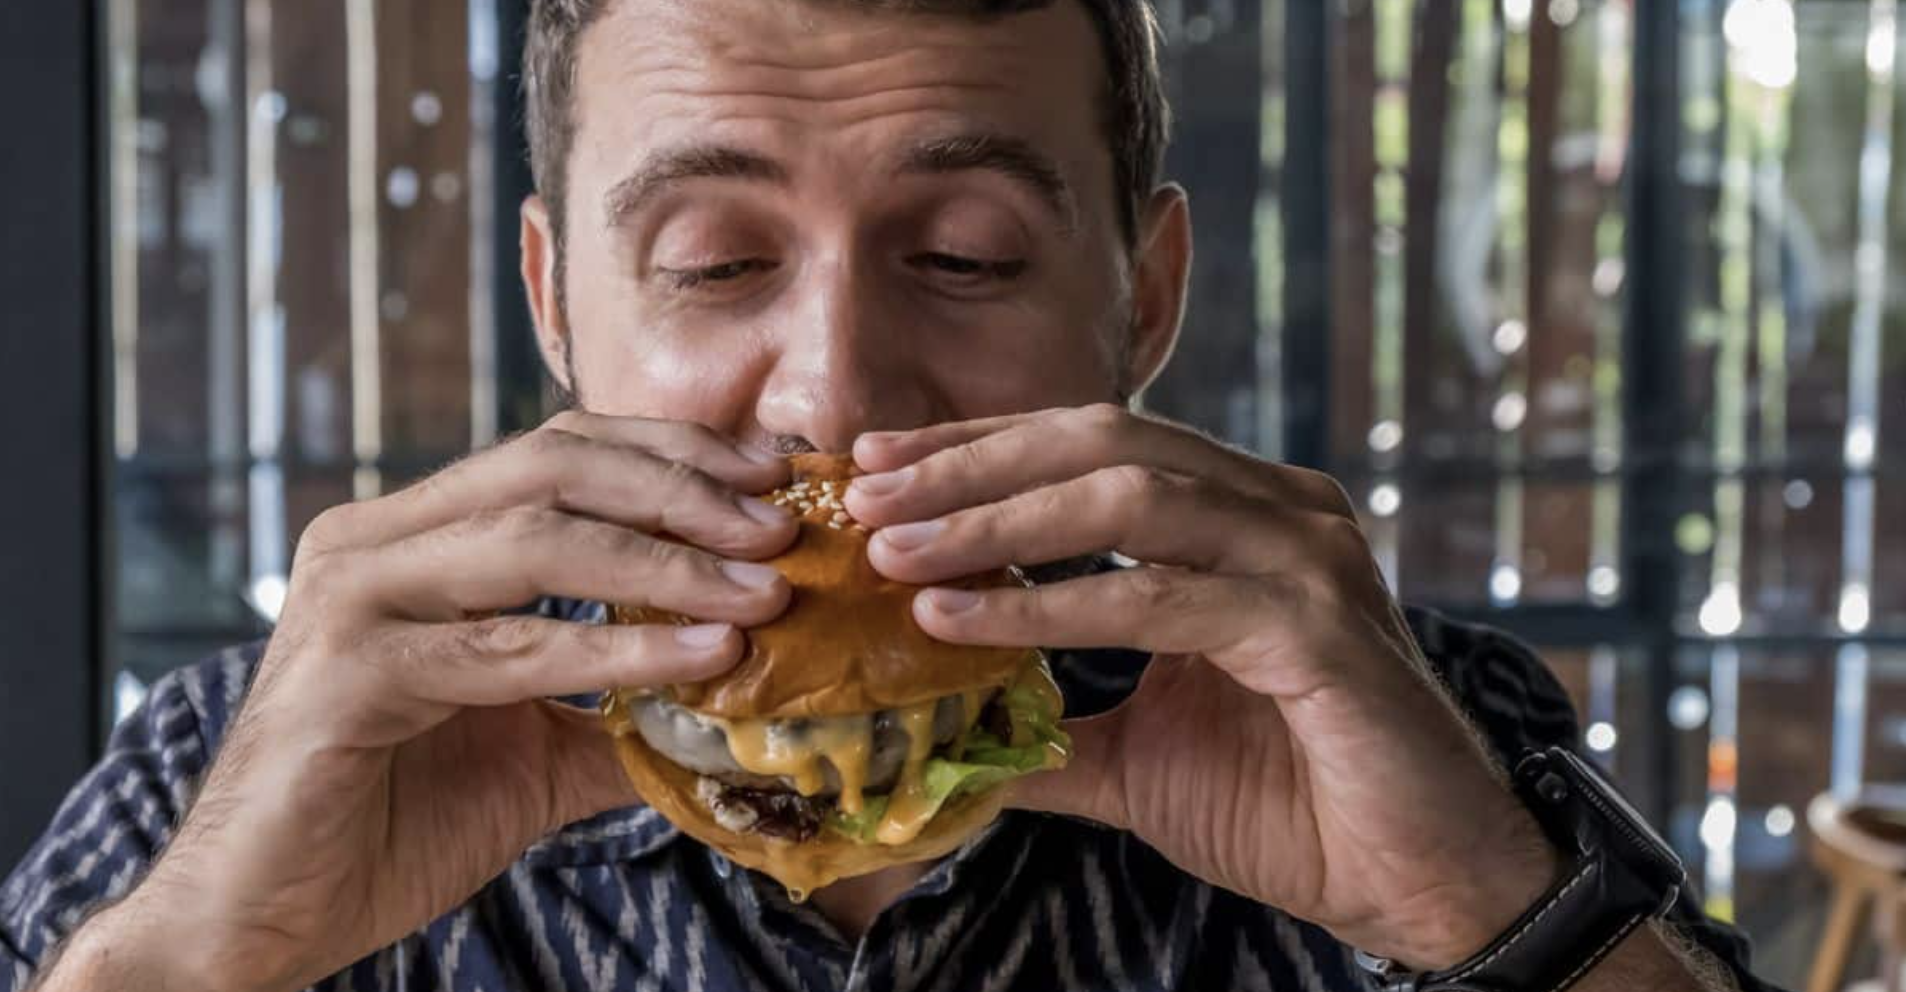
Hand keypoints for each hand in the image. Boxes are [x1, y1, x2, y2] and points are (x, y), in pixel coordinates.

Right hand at [90, 412, 797, 991]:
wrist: (269, 914)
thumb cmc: (396, 819)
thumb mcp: (537, 749)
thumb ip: (626, 707)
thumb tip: (747, 693)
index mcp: (414, 534)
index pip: (560, 451)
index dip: (673, 452)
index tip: (772, 476)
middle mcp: (375, 541)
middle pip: (553, 469)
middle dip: (682, 491)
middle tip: (780, 530)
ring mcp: (355, 598)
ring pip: (534, 540)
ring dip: (666, 562)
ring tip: (762, 592)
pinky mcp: (349, 673)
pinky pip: (508, 646)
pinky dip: (616, 646)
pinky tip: (702, 654)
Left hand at [845, 405, 1560, 969]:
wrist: (1419, 883)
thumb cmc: (1296, 808)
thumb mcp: (1140, 755)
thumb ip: (1051, 727)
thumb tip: (944, 728)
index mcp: (1244, 515)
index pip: (1095, 446)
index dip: (982, 448)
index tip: (877, 468)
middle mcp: (1280, 512)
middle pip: (1103, 444)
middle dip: (973, 466)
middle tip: (865, 497)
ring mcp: (1305, 558)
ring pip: (1130, 497)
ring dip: (996, 519)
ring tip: (895, 552)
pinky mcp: (1314, 627)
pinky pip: (1157, 596)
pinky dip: (1049, 603)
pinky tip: (961, 616)